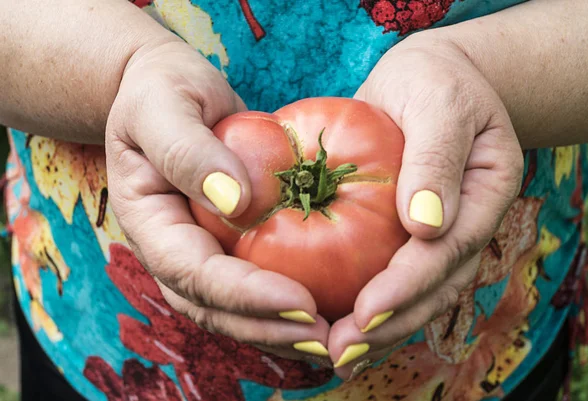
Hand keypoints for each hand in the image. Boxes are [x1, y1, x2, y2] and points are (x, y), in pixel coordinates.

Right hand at [105, 41, 330, 363]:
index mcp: (149, 223)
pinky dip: (285, 306)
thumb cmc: (160, 91)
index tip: (301, 303)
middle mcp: (172, 249)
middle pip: (214, 308)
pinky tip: (327, 310)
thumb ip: (188, 151)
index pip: (194, 273)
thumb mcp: (163, 106)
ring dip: (279, 331)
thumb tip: (234, 202)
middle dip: (268, 330)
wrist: (164, 92)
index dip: (246, 295)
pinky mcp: (225, 245)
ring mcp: (198, 251)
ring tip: (331, 340)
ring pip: (233, 310)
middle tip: (325, 339)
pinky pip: (253, 285)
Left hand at [326, 36, 523, 378]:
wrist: (427, 80)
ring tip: (335, 354)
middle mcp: (463, 224)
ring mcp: (437, 233)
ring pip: (414, 292)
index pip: (447, 250)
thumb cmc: (434, 82)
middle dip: (389, 324)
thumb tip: (427, 225)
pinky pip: (390, 274)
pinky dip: (365, 303)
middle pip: (434, 287)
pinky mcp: (405, 234)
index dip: (408, 285)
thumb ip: (437, 156)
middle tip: (341, 351)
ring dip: (377, 328)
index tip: (366, 311)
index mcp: (483, 194)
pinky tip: (332, 323)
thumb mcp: (439, 104)